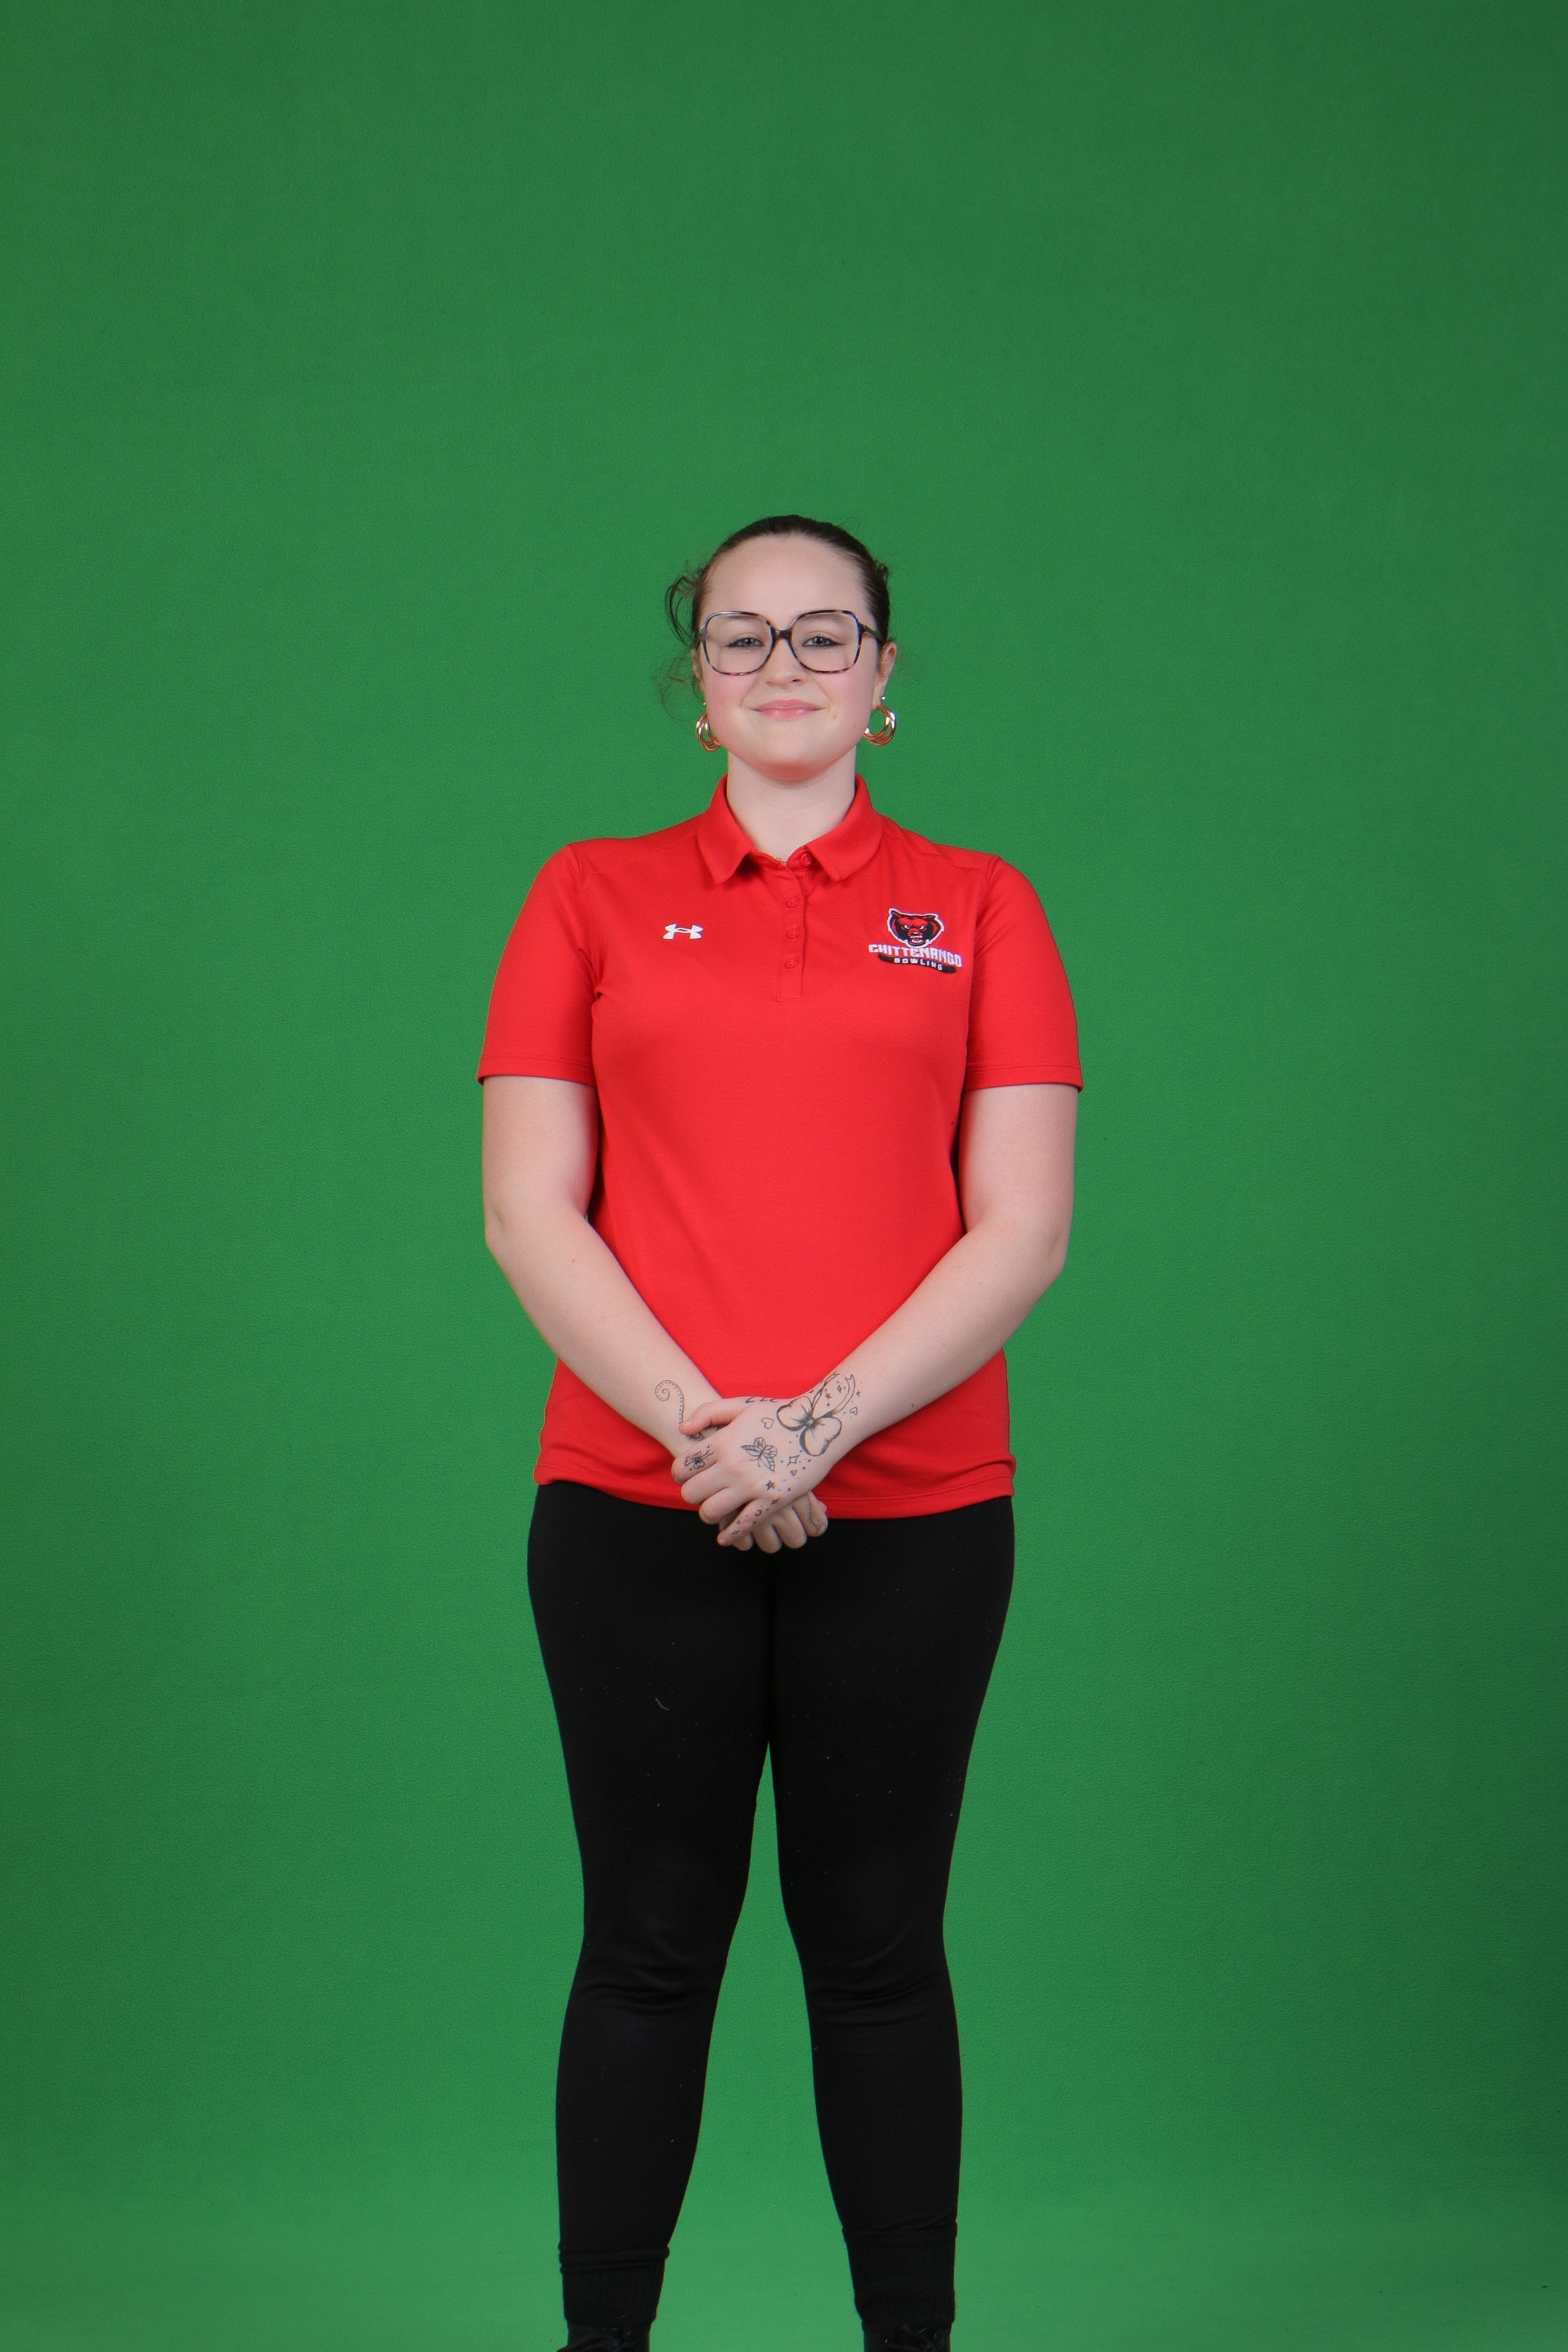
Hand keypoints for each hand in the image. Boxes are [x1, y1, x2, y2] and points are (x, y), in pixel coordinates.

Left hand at [671, 1416, 830, 1549]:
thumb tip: (683, 1428)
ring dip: (707, 1514)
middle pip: (692, 1492)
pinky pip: (743, 1526)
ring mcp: (752, 1484)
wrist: (818, 1424)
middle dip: (690, 1495)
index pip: (683, 1466)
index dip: (679, 1474)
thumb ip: (708, 1412)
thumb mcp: (741, 1404)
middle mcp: (733, 1464)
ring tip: (712, 1509)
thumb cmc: (778, 1413)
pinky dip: (730, 1535)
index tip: (684, 1477)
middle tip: (698, 1493)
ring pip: (711, 1512)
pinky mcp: (772, 1500)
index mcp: (723, 1441)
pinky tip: (725, 1537)